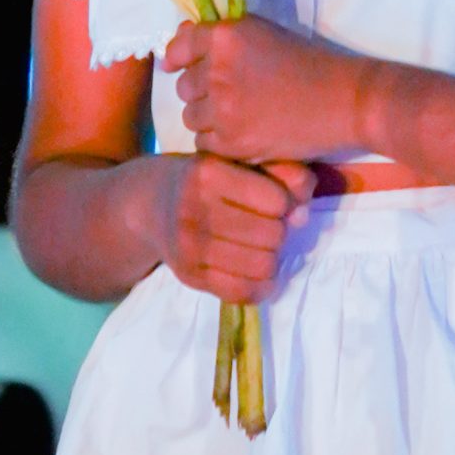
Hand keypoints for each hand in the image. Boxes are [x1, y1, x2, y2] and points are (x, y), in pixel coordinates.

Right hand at [147, 152, 316, 301]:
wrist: (151, 203)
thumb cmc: (208, 179)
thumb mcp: (239, 162)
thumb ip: (282, 173)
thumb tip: (302, 214)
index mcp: (208, 173)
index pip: (276, 200)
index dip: (286, 202)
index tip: (278, 201)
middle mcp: (193, 210)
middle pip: (272, 236)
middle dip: (280, 231)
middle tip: (270, 226)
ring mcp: (188, 247)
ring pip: (262, 266)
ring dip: (272, 259)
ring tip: (263, 247)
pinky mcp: (189, 276)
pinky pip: (241, 292)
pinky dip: (261, 287)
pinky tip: (260, 273)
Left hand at [165, 13, 363, 164]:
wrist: (344, 100)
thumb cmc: (308, 61)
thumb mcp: (263, 33)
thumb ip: (221, 36)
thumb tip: (180, 42)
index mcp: (226, 37)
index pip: (178, 47)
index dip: (179, 58)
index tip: (182, 65)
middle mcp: (217, 71)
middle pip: (184, 87)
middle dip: (202, 90)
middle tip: (232, 92)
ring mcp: (222, 110)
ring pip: (191, 117)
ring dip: (209, 117)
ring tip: (239, 115)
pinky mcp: (232, 143)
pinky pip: (204, 143)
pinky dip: (219, 140)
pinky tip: (244, 132)